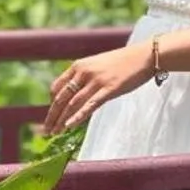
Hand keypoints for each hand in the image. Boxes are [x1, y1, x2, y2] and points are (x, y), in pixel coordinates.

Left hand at [41, 42, 155, 136]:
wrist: (144, 56)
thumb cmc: (122, 62)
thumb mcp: (97, 64)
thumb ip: (84, 76)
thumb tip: (75, 92)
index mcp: (79, 66)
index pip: (57, 86)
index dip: (52, 103)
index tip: (52, 115)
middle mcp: (84, 72)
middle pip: (61, 98)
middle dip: (52, 116)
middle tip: (46, 131)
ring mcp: (96, 81)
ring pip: (73, 104)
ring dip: (62, 120)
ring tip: (55, 133)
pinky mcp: (109, 90)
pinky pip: (90, 105)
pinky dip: (77, 117)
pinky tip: (69, 126)